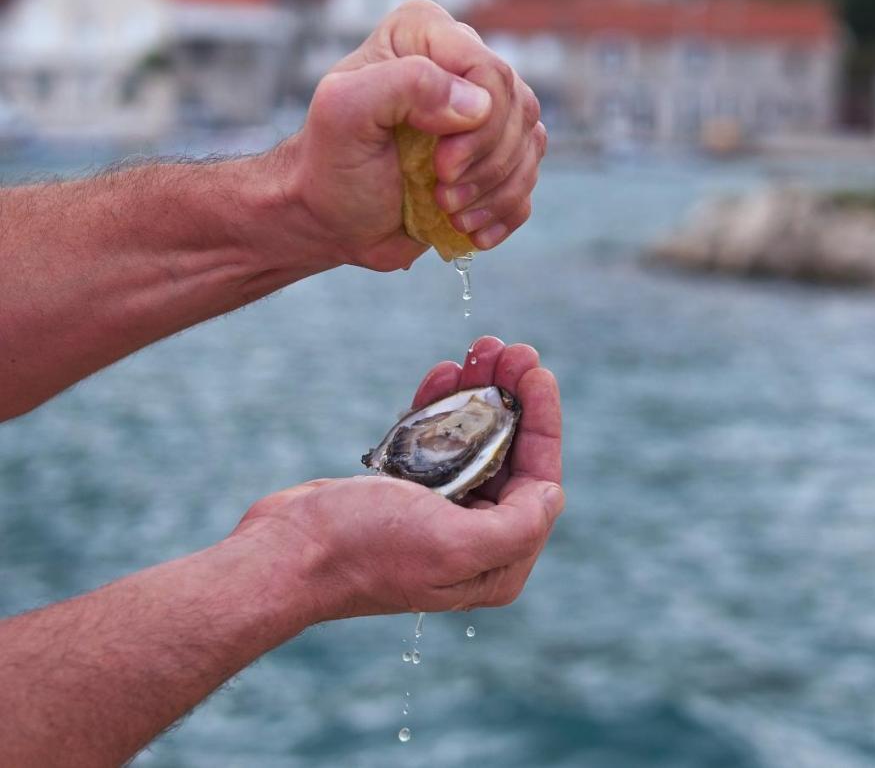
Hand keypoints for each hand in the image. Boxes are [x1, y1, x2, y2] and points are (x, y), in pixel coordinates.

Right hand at [231, 338, 563, 618]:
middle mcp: (475, 540)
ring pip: (475, 439)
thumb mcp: (453, 544)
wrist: (284, 551)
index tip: (539, 373)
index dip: (543, 422)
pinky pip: (436, 439)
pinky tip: (446, 372)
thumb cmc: (365, 549)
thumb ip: (516, 526)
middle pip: (510, 454)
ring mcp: (440, 514)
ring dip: (480, 391)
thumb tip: (553, 493)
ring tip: (481, 348)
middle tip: (510, 349)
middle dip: (514, 397)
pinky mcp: (406, 491)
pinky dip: (442, 404)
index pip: (540, 481)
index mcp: (497, 563)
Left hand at [286, 0, 547, 270]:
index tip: (440, 166)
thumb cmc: (330, 163)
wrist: (331, 218)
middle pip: (519, 110)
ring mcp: (486, 113)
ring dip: (493, 193)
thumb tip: (477, 105)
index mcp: (426, 34)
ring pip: (530, 147)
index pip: (491, 71)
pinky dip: (503, 213)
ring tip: (448, 210)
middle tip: (441, 194)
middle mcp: (462, 64)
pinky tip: (468, 227)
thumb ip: (405, 85)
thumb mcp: (344, 113)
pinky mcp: (497, 157)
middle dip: (484, 164)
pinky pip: (528, 182)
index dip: (479, 127)